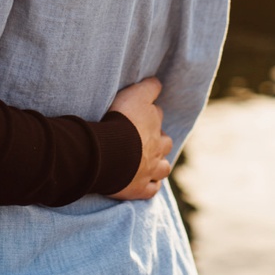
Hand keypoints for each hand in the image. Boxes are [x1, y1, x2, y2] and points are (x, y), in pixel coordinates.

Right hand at [107, 77, 172, 200]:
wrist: (110, 152)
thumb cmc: (121, 121)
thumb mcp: (134, 95)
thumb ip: (149, 87)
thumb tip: (159, 83)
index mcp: (153, 124)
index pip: (156, 115)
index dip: (150, 114)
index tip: (141, 114)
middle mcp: (156, 147)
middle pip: (165, 143)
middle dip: (159, 141)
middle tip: (146, 140)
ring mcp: (150, 170)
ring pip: (163, 168)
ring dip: (159, 165)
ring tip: (150, 163)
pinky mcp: (139, 189)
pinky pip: (150, 191)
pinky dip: (150, 187)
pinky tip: (145, 184)